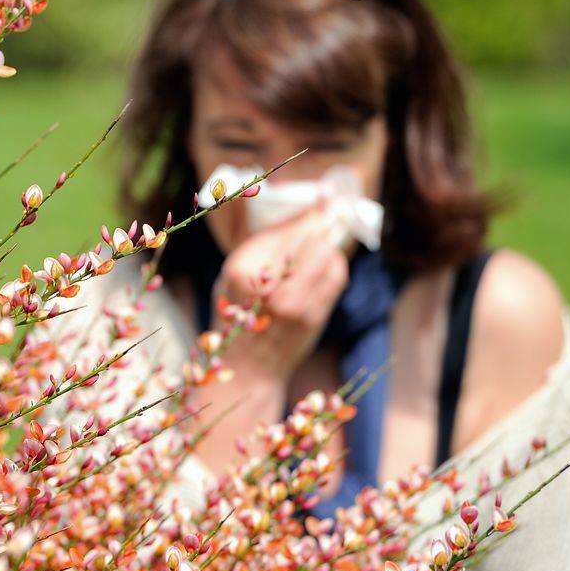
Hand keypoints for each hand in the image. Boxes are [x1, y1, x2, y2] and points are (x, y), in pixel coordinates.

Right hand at [212, 206, 349, 386]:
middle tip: (331, 212)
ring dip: (329, 246)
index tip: (321, 204)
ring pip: (327, 254)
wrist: (247, 366)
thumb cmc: (239, 316)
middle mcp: (267, 284)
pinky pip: (336, 276)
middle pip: (309, 237)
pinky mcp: (313, 316)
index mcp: (240, 270)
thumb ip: (262, 249)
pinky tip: (328, 265)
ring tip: (324, 245)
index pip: (284, 230)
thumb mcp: (233, 277)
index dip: (306, 216)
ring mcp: (293, 302)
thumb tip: (303, 215)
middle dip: (322, 224)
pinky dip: (335, 265)